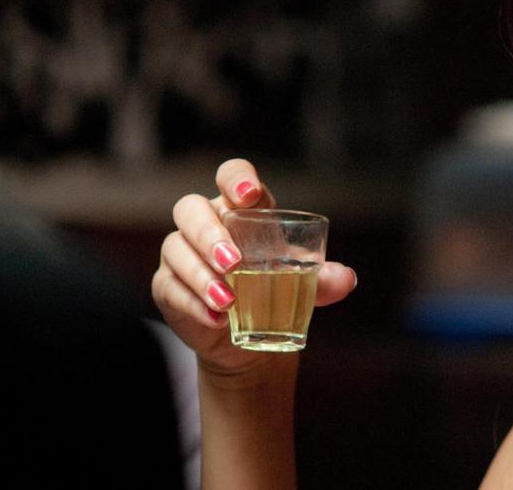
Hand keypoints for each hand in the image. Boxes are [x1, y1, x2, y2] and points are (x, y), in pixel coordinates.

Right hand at [152, 158, 356, 375]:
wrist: (251, 336)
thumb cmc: (275, 290)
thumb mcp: (304, 283)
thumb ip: (324, 279)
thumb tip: (345, 279)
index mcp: (240, 210)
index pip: (230, 176)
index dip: (235, 179)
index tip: (247, 195)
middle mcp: (206, 223)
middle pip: (191, 209)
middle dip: (209, 233)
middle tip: (234, 262)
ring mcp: (181, 254)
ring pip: (176, 248)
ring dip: (201, 274)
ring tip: (228, 300)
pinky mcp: (167, 286)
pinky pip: (170, 287)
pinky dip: (193, 303)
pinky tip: (216, 318)